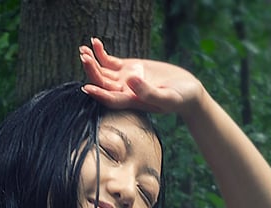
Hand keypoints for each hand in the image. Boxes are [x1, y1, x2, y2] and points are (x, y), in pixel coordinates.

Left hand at [79, 38, 203, 115]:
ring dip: (92, 61)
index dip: (98, 94)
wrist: (187, 91)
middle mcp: (124, 91)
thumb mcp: (167, 98)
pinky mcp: (129, 67)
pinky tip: (94, 43)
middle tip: (84, 58)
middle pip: (102, 83)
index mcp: (132, 102)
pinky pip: (110, 61)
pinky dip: (101, 53)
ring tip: (83, 50)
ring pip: (103, 71)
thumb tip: (130, 80)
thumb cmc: (179, 99)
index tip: (86, 87)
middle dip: (92, 71)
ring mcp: (125, 79)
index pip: (110, 100)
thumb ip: (148, 92)